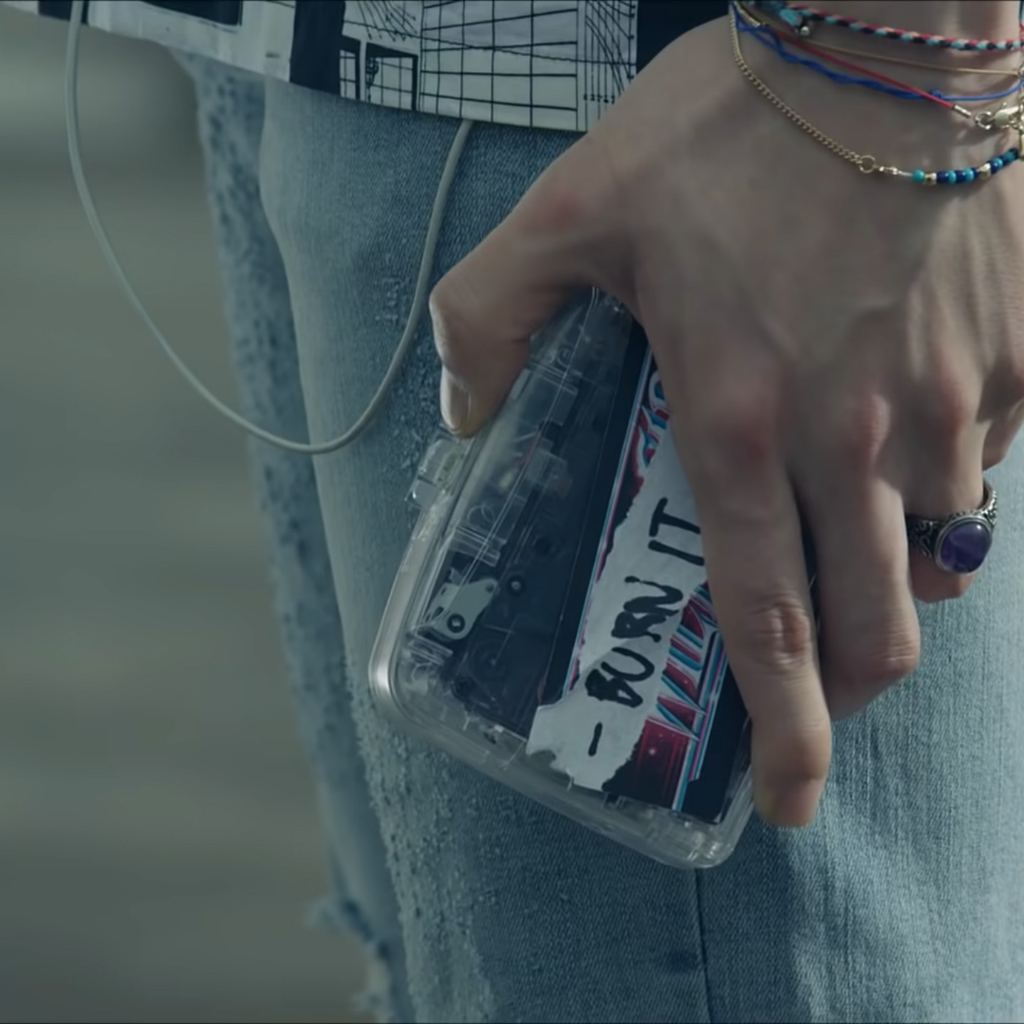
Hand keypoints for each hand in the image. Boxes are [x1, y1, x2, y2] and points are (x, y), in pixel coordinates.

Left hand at [428, 15, 1023, 825]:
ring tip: (857, 568)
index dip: (785, 732)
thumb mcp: (568, 212)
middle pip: (877, 624)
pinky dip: (950, 490)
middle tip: (817, 699)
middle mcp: (854, 438)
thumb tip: (464, 406)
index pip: (765, 618)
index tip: (792, 802)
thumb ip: (488, 317)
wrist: (882, 32)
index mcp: (741, 423)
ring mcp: (949, 400)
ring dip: (901, 586)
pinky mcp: (1014, 355)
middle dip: (850, 689)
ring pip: (948, 555)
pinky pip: (992, 463)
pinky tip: (908, 449)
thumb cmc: (727, 126)